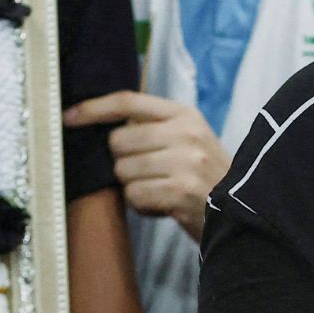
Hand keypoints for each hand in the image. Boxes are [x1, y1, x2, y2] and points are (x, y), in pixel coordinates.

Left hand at [62, 92, 230, 242]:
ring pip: (122, 171)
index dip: (93, 108)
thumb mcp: (189, 140)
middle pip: (118, 141)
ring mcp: (185, 161)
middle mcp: (185, 133)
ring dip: (133, 187)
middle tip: (148, 174)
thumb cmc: (207, 177)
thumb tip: (103, 127)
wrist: (245, 211)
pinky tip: (163, 206)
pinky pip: (134, 195)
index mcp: (184, 114)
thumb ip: (154, 128)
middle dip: (123, 162)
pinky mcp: (181, 190)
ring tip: (160, 191)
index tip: (68, 117)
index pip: (128, 101)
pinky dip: (142, 206)